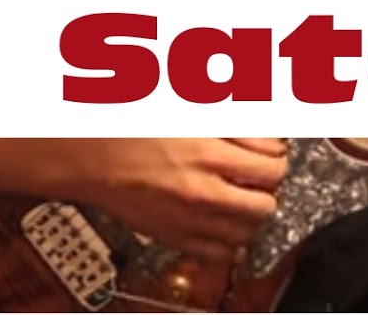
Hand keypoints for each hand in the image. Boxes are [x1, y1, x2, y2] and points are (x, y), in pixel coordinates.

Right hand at [56, 138, 287, 260]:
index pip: (273, 168)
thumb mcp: (192, 114)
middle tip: (257, 178)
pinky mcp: (174, 238)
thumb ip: (235, 127)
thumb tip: (269, 138)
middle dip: (267, 190)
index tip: (270, 156)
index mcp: (208, 154)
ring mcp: (188, 220)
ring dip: (250, 215)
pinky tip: (219, 218)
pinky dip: (227, 238)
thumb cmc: (133, 130)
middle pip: (266, 206)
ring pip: (247, 233)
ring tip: (240, 197)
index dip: (277, 160)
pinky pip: (220, 252)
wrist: (90, 159)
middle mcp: (202, 192)